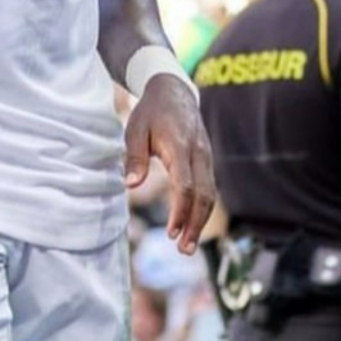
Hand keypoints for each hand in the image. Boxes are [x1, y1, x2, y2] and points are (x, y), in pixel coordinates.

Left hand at [124, 76, 215, 255]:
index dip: (180, 212)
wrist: (173, 90)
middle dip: (195, 224)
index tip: (171, 233)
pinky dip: (202, 208)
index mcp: (180, 146)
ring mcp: (206, 156)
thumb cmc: (150, 112)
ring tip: (186, 244)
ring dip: (200, 220)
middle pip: (204, 195)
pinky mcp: (207, 160)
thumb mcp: (134, 130)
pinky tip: (190, 224)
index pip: (186, 186)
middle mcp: (199, 153)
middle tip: (184, 249)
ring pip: (210, 193)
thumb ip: (134, 157)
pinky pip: (209, 187)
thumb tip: (130, 184)